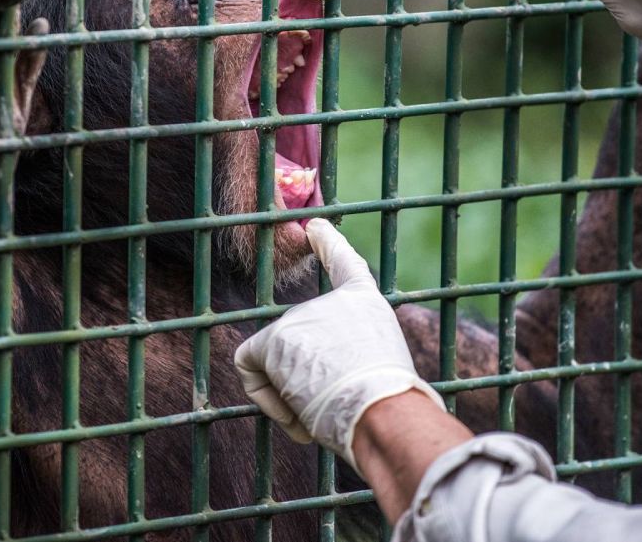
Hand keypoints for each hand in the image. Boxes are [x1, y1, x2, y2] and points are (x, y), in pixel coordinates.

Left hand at [233, 219, 444, 473]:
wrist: (381, 407)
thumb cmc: (390, 401)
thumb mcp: (384, 364)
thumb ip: (353, 357)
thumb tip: (333, 379)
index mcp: (365, 300)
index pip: (344, 261)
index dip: (328, 243)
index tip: (314, 227)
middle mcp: (330, 300)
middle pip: (301, 345)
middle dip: (308, 382)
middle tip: (333, 408)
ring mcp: (298, 318)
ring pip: (276, 365)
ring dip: (292, 399)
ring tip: (319, 414)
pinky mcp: (273, 340)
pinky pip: (251, 370)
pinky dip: (266, 398)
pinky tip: (293, 414)